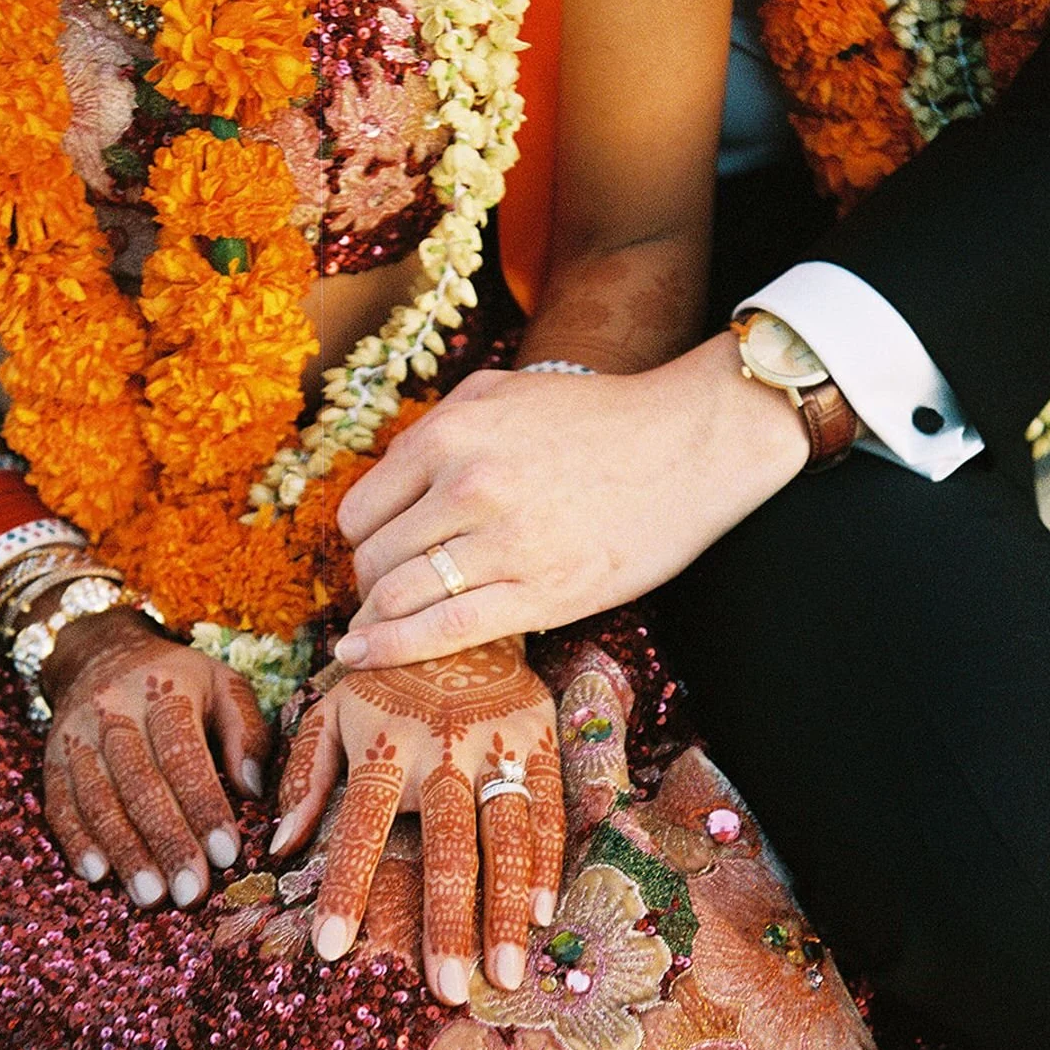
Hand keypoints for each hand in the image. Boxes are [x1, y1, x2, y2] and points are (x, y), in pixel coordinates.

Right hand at [41, 606, 270, 909]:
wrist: (100, 652)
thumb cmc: (179, 680)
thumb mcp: (224, 686)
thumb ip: (247, 733)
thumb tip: (254, 790)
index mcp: (163, 691)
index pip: (183, 755)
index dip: (204, 807)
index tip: (226, 854)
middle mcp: (113, 711)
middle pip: (140, 784)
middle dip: (167, 843)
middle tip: (193, 893)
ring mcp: (76, 737)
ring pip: (99, 800)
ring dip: (125, 853)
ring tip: (151, 897)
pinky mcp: (51, 760)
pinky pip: (60, 805)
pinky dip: (77, 842)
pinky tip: (99, 875)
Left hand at [268, 638, 564, 1003]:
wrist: (456, 609)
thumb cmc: (385, 677)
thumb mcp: (331, 710)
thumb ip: (306, 776)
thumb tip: (281, 847)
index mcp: (385, 745)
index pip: (359, 827)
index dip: (345, 889)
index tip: (330, 950)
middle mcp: (443, 748)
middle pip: (447, 845)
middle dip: (449, 922)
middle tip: (450, 989)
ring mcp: (498, 745)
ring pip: (506, 836)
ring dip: (506, 908)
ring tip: (506, 972)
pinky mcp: (540, 740)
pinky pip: (549, 810)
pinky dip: (547, 864)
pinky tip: (542, 917)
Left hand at [333, 334, 811, 667]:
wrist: (688, 444)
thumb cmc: (596, 417)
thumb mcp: (501, 392)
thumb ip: (436, 427)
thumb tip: (385, 480)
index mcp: (450, 436)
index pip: (361, 511)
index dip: (361, 540)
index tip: (376, 553)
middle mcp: (467, 488)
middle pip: (374, 560)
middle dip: (369, 586)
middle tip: (383, 597)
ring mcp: (504, 544)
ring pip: (400, 599)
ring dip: (377, 623)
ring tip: (369, 636)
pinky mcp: (542, 592)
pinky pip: (445, 631)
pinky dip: (393, 650)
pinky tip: (362, 658)